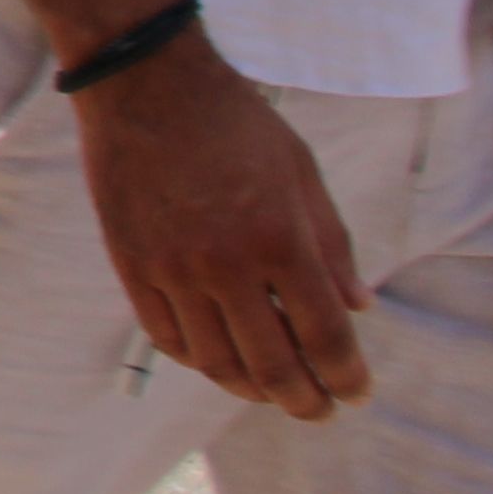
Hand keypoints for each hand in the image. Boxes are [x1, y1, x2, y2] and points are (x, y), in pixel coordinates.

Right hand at [77, 44, 374, 417]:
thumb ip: (334, 244)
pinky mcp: (132, 266)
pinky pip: (168, 337)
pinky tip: (219, 360)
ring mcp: (174, 270)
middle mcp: (226, 266)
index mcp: (280, 239)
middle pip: (272, 365)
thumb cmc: (234, 121)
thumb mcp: (302, 172)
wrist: (145, 83)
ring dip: (251, 388)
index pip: (324, 336)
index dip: (347, 376)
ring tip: (271, 391)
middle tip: (319, 410)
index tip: (357, 393)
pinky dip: (199, 360)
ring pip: (216, 362)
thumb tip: (360, 307)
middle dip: (303, 400)